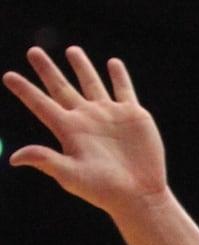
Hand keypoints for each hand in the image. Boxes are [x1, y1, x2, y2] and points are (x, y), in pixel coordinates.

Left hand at [3, 47, 166, 213]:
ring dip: (81, 66)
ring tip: (72, 50)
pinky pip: (123, 90)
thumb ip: (46, 160)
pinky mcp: (132, 115)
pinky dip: (119, 76)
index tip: (8, 76)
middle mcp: (86, 118)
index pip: (41, 103)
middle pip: (61, 88)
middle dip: (47, 70)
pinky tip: (113, 63)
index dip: (24, 90)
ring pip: (91, 83)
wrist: (138, 193)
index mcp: (68, 130)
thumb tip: (14, 157)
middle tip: (33, 51)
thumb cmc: (103, 189)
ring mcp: (109, 115)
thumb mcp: (71, 175)